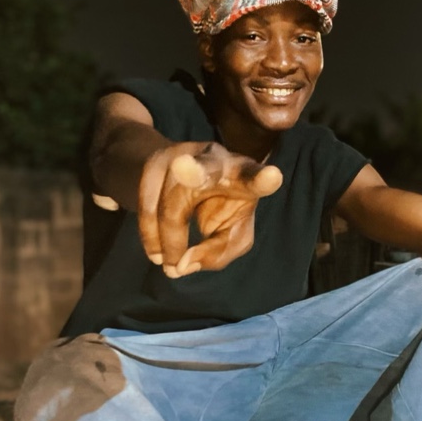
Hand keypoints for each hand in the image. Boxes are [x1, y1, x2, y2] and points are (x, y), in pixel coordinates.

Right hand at [137, 142, 282, 277]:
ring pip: (170, 206)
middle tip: (185, 170)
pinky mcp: (152, 164)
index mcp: (243, 175)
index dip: (262, 179)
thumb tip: (182, 266)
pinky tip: (157, 254)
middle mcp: (214, 158)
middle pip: (204, 168)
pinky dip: (151, 237)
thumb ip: (217, 254)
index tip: (273, 177)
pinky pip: (147, 208)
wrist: (179, 173)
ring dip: (168, 241)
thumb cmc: (220, 209)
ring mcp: (180, 155)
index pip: (253, 177)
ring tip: (169, 265)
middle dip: (194, 170)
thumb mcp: (231, 235)